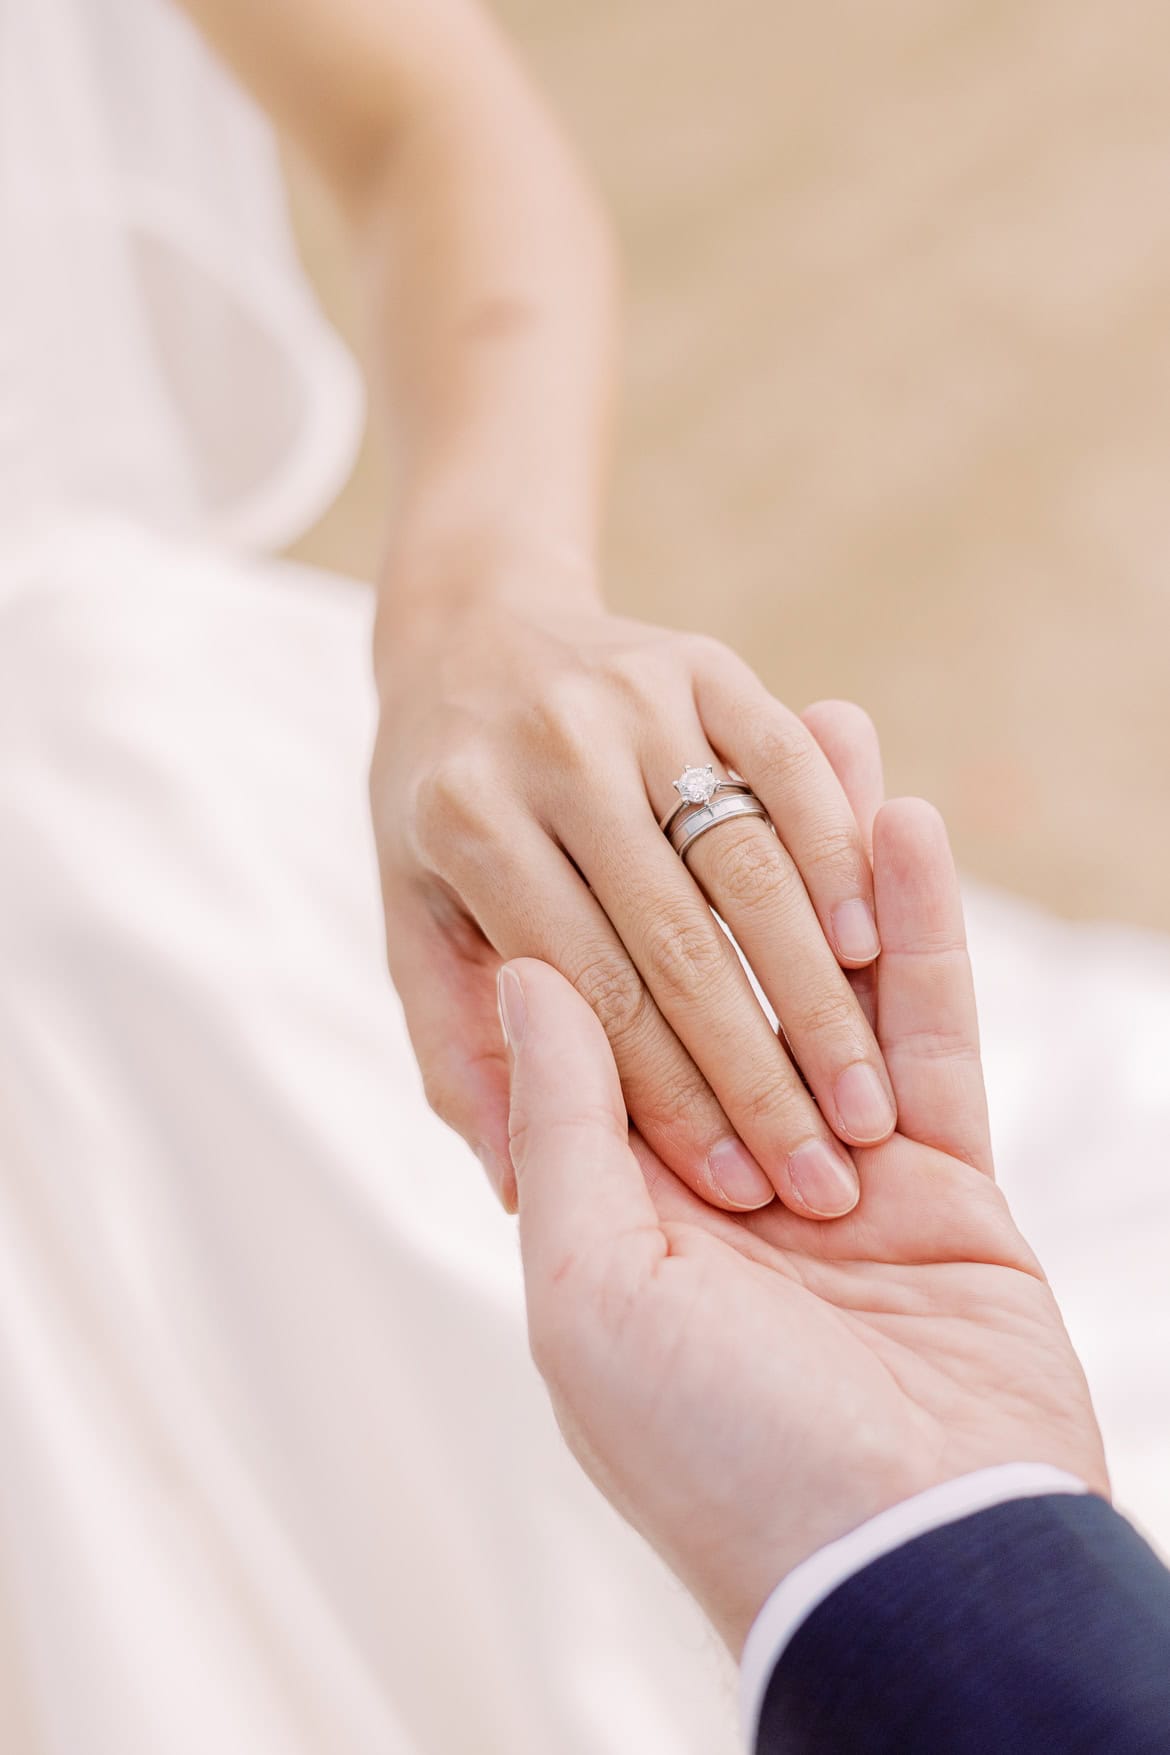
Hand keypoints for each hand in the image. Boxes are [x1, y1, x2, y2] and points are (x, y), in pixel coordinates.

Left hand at [372, 591, 894, 1219]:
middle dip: (756, 1073)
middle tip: (819, 1176)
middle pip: (674, 939)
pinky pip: (787, 769)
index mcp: (467, 825)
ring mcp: (633, 695)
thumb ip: (464, 1054)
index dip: (667, 1099)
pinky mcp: (704, 662)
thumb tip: (512, 1190)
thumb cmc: (445, 816)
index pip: (590, 990)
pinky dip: (837, 855)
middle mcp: (549, 750)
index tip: (735, 1190)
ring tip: (861, 1097)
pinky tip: (868, 947)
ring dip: (815, 988)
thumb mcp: (416, 930)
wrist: (471, 633)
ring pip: (744, 861)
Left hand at [501, 796, 1108, 1654]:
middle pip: (718, 966)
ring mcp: (840, 1158)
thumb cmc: (715, 1454)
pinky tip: (900, 818)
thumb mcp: (593, 1291)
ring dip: (824, 848)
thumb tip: (531, 974)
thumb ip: (567, 1124)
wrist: (901, 1566)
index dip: (597, 897)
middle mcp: (725, 1166)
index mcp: (623, 1200)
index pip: (603, 1018)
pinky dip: (915, 921)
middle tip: (712, 723)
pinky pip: (927, 1022)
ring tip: (827, 721)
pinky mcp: (944, 1170)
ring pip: (827, 970)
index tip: (585, 787)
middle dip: (716, 846)